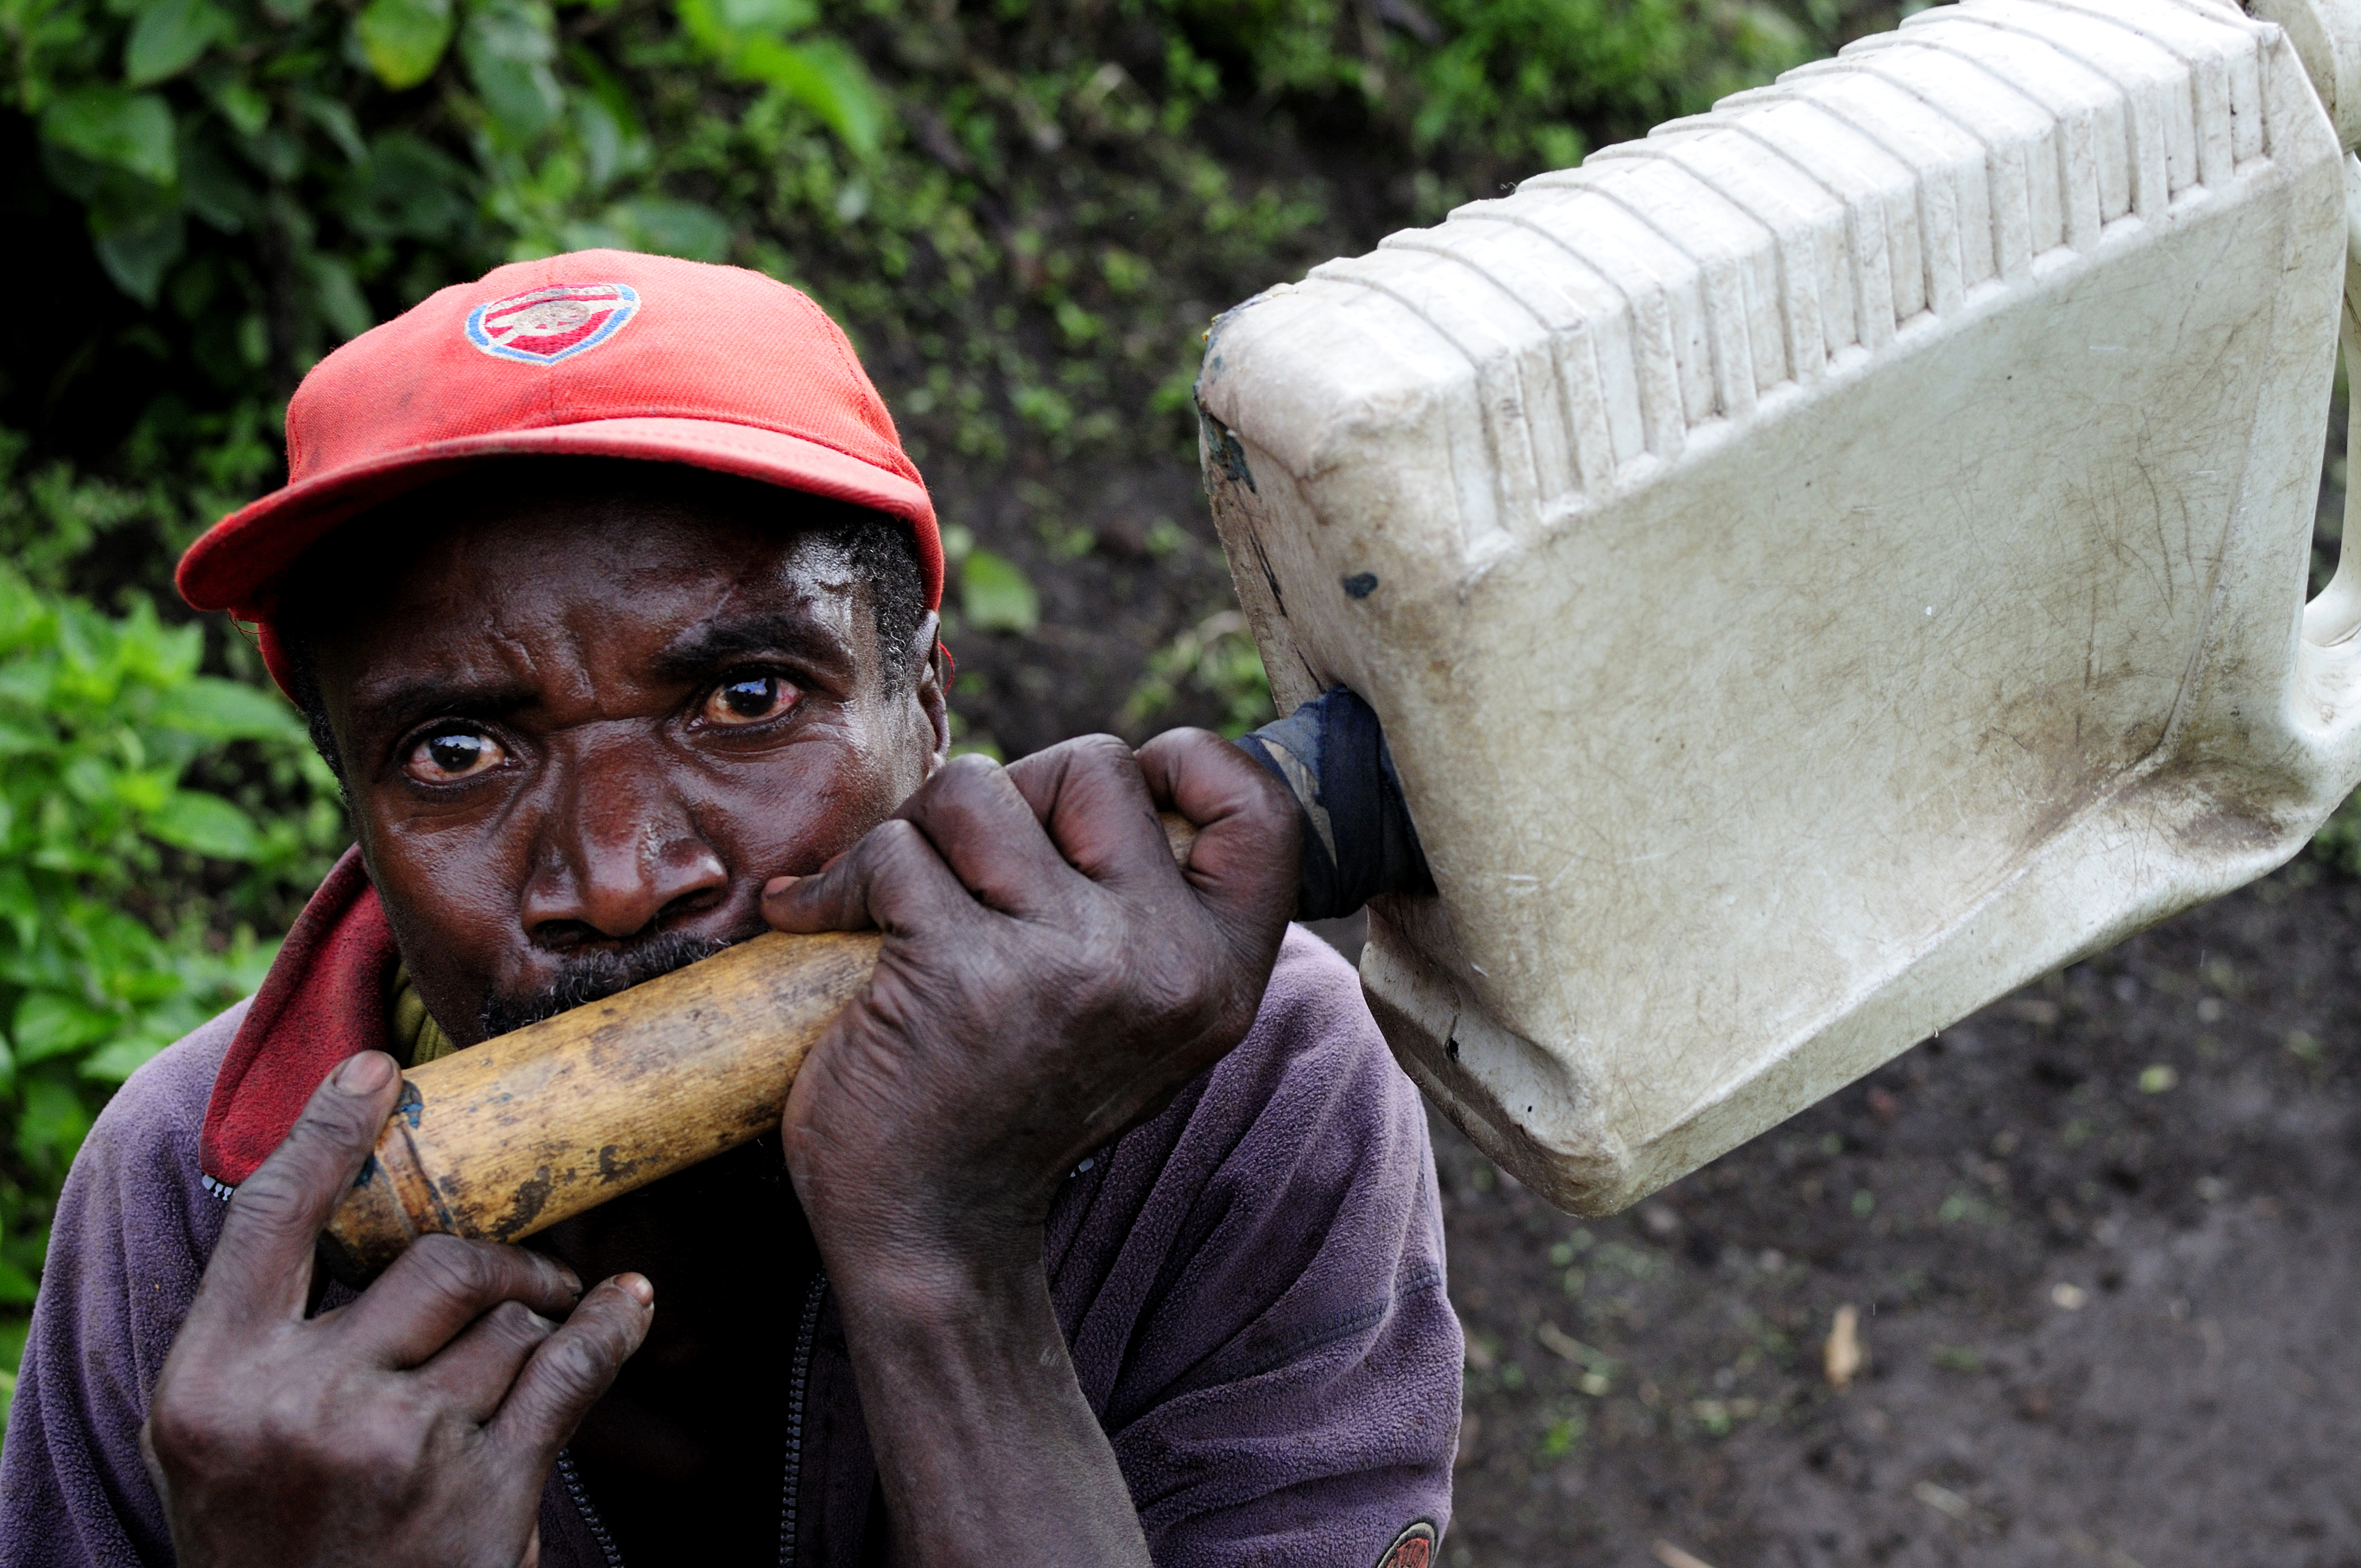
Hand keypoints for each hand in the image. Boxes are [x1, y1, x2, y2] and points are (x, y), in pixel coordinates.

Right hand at [142, 1051, 654, 1567]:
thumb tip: (352, 1213)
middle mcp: (300, 1407)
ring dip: (538, 1321)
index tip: (376, 1070)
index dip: (325, 1131)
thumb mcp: (225, 1441)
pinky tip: (629, 1310)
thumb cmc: (273, 1543)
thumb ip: (273, 1338)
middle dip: (499, 1259)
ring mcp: (396, 1449)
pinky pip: (568, 1372)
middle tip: (526, 1273)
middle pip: (434, 1262)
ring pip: (508, 1322)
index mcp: (213, 1384)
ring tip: (545, 1337)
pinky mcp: (483, 1492)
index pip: (271, 1220)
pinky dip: (611, 1329)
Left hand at [761, 728, 1298, 1292]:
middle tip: (970, 875)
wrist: (932, 1233)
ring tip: (897, 904)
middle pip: (1093, 766)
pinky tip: (821, 927)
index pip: (1258, 803)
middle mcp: (1164, 962)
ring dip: (918, 835)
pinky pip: (892, 852)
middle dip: (1012, 798)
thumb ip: (1149, 902)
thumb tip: (1104, 769)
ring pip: (978, 792)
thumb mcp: (1132, 1010)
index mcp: (1220, 971)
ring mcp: (1068, 963)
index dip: (1183, 762)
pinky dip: (837, 884)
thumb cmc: (1013, 1096)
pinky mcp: (962, 970)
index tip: (1098, 807)